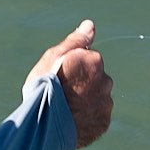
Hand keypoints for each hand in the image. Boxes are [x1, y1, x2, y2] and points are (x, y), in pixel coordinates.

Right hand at [25, 19, 113, 147]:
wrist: (43, 125)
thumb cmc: (44, 87)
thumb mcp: (53, 57)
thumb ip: (75, 41)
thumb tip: (90, 25)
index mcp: (94, 61)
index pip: (88, 58)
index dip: (72, 66)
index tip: (60, 75)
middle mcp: (105, 81)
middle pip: (95, 78)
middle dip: (82, 83)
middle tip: (62, 93)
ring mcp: (105, 103)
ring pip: (97, 97)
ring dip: (86, 100)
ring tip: (66, 108)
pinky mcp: (103, 123)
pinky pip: (97, 116)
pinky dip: (87, 117)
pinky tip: (72, 120)